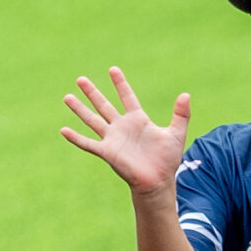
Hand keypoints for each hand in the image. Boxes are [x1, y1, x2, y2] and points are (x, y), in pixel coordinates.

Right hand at [60, 67, 190, 197]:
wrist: (158, 181)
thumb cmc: (167, 160)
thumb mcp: (176, 134)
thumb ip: (181, 114)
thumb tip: (186, 95)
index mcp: (138, 120)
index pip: (127, 97)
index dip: (120, 84)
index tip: (113, 69)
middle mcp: (122, 127)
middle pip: (104, 105)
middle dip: (92, 92)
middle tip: (80, 79)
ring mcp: (113, 139)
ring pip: (92, 120)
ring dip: (80, 109)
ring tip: (67, 96)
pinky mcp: (107, 152)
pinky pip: (88, 143)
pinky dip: (76, 137)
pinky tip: (64, 130)